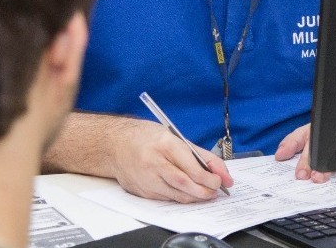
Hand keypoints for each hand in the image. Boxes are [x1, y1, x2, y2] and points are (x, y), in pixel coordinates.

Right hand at [108, 119, 233, 202]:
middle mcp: (154, 163)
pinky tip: (186, 192)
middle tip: (215, 191)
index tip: (220, 181)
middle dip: (205, 191)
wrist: (115, 145)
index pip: (192, 168)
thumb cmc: (146, 138)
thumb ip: (199, 155)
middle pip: (185, 185)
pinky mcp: (142, 192)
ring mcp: (146, 179)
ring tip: (205, 192)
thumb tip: (221, 172)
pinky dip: (180, 197)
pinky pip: (167, 198)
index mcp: (165, 144)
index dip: (210, 178)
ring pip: (177, 195)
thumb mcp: (174, 137)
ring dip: (195, 196)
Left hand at [274, 123, 335, 184]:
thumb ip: (292, 142)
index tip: (302, 174)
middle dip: (325, 167)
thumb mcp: (307, 131)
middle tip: (319, 178)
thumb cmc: (326, 126)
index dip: (305, 161)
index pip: (311, 146)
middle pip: (332, 152)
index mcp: (321, 131)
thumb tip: (279, 154)